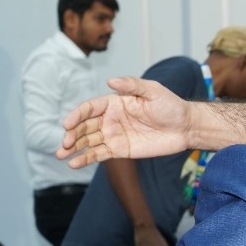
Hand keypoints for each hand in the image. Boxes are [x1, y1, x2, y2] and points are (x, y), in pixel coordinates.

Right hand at [58, 77, 190, 167]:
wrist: (186, 127)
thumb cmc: (171, 106)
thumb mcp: (153, 91)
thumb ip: (132, 85)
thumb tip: (110, 81)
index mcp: (114, 103)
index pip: (89, 108)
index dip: (77, 115)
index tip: (67, 124)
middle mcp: (110, 119)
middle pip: (85, 126)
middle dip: (72, 134)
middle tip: (63, 144)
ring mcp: (114, 135)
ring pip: (88, 141)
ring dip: (73, 147)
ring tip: (60, 155)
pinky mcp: (120, 150)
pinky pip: (99, 154)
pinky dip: (86, 159)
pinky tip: (74, 163)